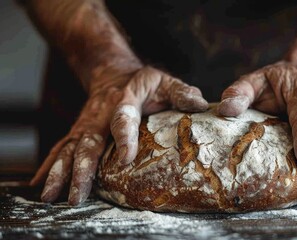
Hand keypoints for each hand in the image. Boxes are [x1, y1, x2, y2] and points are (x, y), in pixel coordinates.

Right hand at [30, 66, 207, 204]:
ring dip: (62, 173)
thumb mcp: (164, 81)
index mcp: (125, 100)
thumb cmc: (144, 82)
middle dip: (82, 169)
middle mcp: (100, 115)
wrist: (112, 72)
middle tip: (78, 194)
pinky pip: (62, 149)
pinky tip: (43, 185)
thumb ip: (181, 93)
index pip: (123, 118)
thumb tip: (200, 106)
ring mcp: (86, 125)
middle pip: (88, 142)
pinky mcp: (79, 132)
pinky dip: (51, 167)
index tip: (126, 158)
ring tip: (53, 196)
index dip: (124, 136)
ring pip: (70, 149)